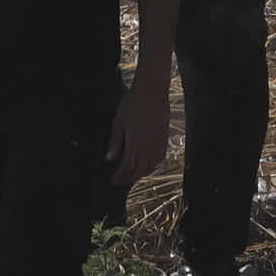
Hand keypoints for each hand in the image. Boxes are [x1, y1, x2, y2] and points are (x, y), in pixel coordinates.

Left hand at [111, 62, 171, 192]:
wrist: (153, 92)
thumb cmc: (132, 104)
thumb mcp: (119, 121)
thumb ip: (115, 141)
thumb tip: (110, 157)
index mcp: (136, 145)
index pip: (128, 167)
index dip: (121, 176)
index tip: (115, 181)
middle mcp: (148, 148)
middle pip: (140, 170)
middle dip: (131, 178)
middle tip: (123, 182)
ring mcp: (158, 144)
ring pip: (151, 166)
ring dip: (142, 173)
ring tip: (134, 176)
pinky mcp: (165, 139)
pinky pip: (160, 158)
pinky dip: (153, 165)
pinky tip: (149, 164)